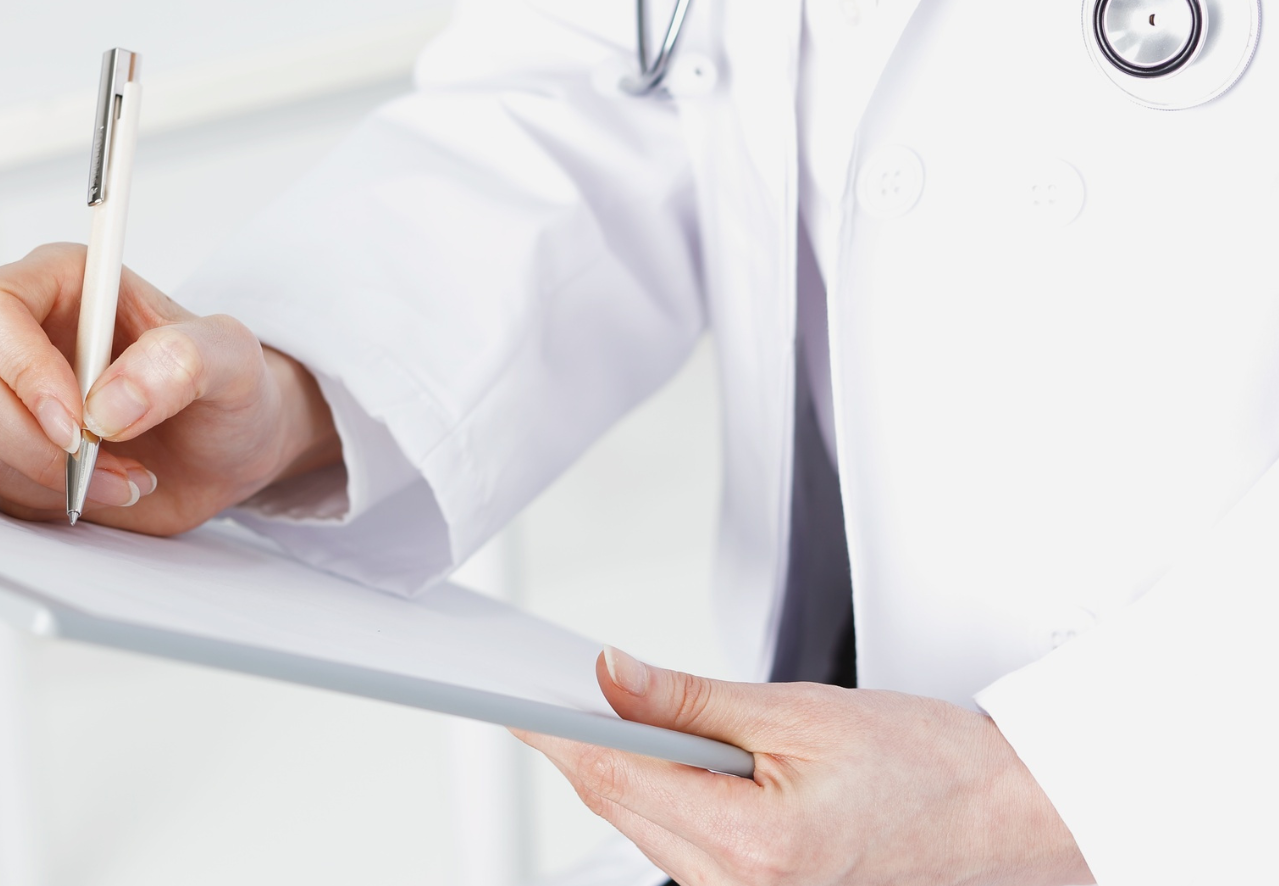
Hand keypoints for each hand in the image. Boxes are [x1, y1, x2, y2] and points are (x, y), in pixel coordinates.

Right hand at [0, 243, 340, 531]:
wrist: (228, 450)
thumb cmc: (225, 387)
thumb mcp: (233, 358)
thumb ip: (184, 360)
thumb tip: (110, 402)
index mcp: (62, 283)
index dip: (20, 368)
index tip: (78, 420)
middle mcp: (20, 334)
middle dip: (32, 437)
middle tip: (97, 455)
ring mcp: (5, 397)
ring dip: (50, 476)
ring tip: (125, 474)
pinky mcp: (5, 453)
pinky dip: (48, 500)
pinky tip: (103, 488)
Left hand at [517, 648, 1094, 885]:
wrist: (1014, 821)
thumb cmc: (935, 771)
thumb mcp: (802, 713)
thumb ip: (691, 700)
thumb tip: (612, 676)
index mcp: (752, 848)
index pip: (614, 778)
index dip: (554, 730)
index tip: (514, 696)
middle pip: (620, 808)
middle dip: (581, 744)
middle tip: (555, 684)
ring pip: (646, 832)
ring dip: (623, 773)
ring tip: (612, 712)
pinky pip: (681, 852)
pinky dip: (663, 801)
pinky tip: (663, 762)